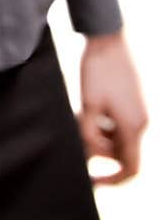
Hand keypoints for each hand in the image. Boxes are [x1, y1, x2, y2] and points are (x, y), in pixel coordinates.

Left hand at [78, 30, 147, 185]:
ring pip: (120, 138)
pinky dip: (105, 124)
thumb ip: (89, 135)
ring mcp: (139, 111)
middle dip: (100, 152)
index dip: (114, 180)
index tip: (93, 181)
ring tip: (80, 118)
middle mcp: (141, 122)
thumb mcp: (87, 105)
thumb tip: (90, 155)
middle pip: (122, 154)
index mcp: (133, 127)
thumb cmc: (97, 70)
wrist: (108, 38)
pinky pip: (120, 124)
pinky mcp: (134, 101)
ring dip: (101, 136)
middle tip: (78, 137)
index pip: (131, 168)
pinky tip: (88, 109)